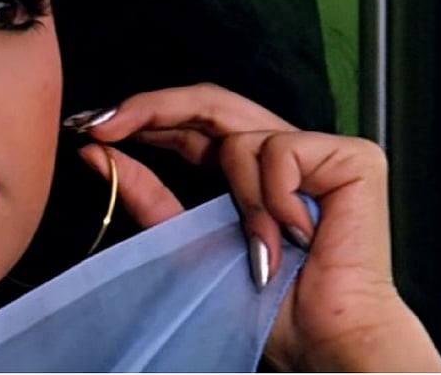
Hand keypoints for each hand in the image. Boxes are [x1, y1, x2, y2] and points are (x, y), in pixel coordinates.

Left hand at [67, 83, 440, 371]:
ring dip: (239, 198)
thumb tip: (95, 149)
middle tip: (101, 124)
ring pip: (239, 137)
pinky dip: (275, 197)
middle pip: (210, 102)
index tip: (88, 124)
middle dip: (150, 109)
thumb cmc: (263, 304)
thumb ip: (147, 193)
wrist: (323, 338)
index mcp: (246, 170)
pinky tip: (298, 234)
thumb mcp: (185, 240)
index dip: (142, 114)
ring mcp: (320, 150)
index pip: (190, 122)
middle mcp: (283, 150)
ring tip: (262, 248)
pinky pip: (281, 150)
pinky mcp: (353, 157)